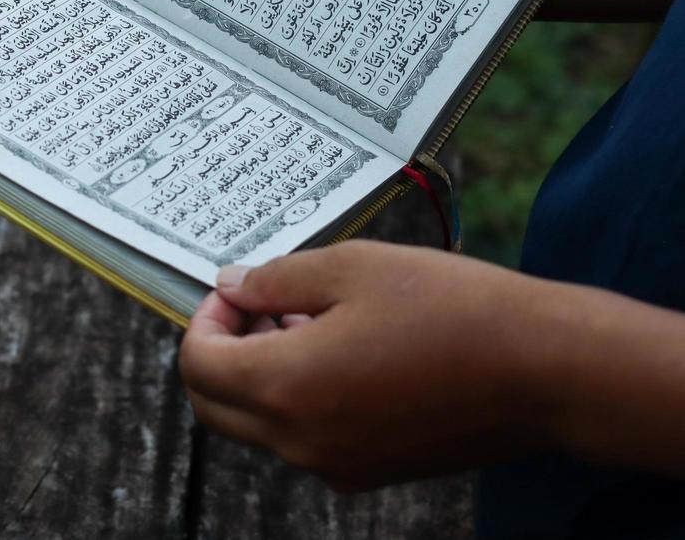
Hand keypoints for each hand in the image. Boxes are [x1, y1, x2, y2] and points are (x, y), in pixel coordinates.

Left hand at [178, 240, 559, 490]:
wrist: (545, 371)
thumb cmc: (451, 309)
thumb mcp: (351, 269)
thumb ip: (276, 280)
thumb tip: (232, 286)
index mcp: (286, 386)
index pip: (198, 366)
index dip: (204, 319)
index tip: (236, 291)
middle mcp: (301, 440)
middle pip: (214, 405)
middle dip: (219, 352)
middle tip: (257, 306)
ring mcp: (335, 464)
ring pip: (257, 426)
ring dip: (260, 374)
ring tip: (307, 319)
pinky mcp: (369, 473)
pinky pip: (303, 441)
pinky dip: (298, 400)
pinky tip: (341, 353)